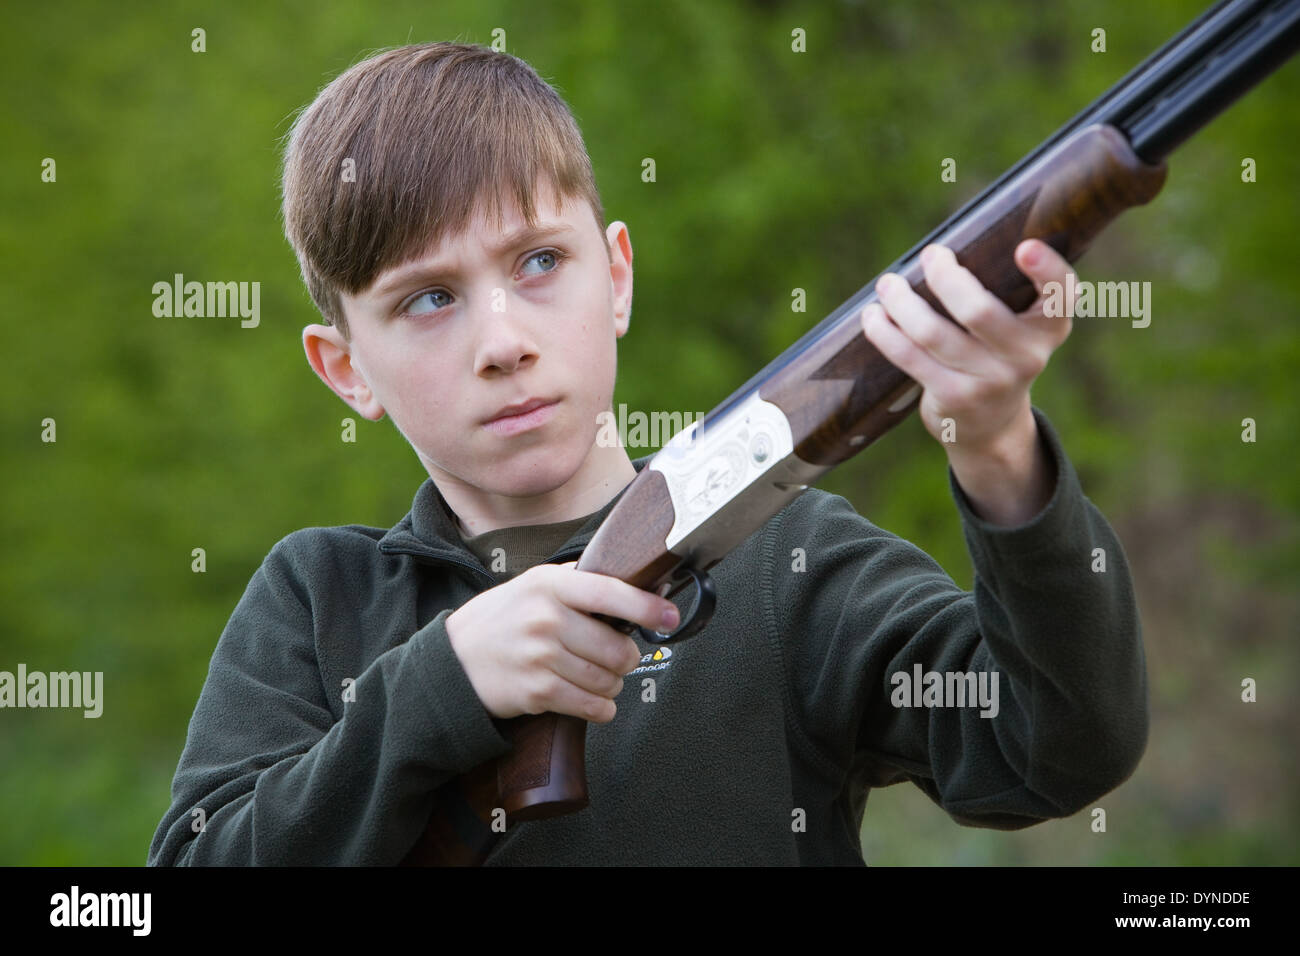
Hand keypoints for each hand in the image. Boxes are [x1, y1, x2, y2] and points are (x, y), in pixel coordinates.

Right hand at [445, 562, 679, 722]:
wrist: (453, 660)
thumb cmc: (502, 619)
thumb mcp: (533, 584)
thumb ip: (579, 581)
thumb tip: (638, 582)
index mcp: (550, 585)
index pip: (610, 593)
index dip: (646, 607)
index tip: (670, 616)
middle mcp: (546, 618)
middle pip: (617, 647)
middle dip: (627, 658)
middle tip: (619, 657)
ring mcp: (541, 656)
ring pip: (607, 679)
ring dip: (613, 684)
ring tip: (602, 678)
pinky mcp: (536, 691)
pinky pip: (590, 706)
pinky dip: (602, 708)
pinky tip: (596, 702)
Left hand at [859, 239, 1075, 455]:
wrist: (992, 425)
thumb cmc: (997, 354)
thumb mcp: (1018, 327)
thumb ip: (1004, 291)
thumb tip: (942, 249)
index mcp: (1050, 326)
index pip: (1061, 295)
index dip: (1048, 270)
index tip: (1024, 247)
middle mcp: (1028, 356)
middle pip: (978, 311)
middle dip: (944, 277)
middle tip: (930, 254)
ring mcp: (991, 381)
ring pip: (933, 333)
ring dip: (902, 302)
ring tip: (888, 284)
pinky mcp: (955, 398)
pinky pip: (910, 357)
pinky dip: (885, 333)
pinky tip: (873, 317)